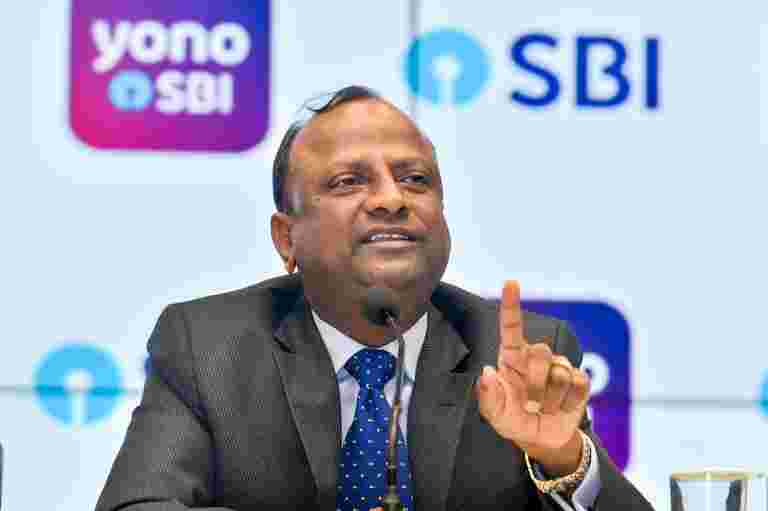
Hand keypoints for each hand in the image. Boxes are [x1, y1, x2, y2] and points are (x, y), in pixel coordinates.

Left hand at [476, 281, 590, 475]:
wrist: (540, 438)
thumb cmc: (512, 419)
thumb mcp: (495, 415)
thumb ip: (488, 397)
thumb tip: (486, 373)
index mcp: (511, 358)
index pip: (511, 327)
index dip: (511, 304)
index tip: (511, 282)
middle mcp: (535, 358)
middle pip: (541, 351)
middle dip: (536, 381)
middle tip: (530, 401)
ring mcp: (559, 367)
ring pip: (560, 372)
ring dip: (551, 398)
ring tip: (543, 408)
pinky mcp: (579, 381)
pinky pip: (579, 384)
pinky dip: (567, 403)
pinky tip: (560, 408)